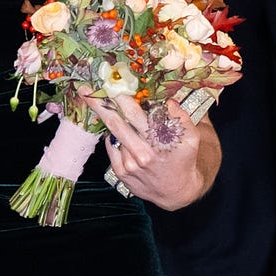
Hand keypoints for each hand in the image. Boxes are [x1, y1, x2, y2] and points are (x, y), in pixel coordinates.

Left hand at [90, 91, 221, 210]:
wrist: (177, 191)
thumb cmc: (183, 160)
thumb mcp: (190, 138)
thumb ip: (180, 117)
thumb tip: (167, 100)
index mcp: (159, 142)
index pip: (133, 114)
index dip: (118, 98)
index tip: (108, 85)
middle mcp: (142, 153)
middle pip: (115, 122)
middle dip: (99, 104)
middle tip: (84, 90)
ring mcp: (129, 164)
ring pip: (112, 134)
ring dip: (105, 118)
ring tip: (94, 102)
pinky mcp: (120, 172)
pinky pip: (111, 147)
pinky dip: (112, 137)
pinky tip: (118, 132)